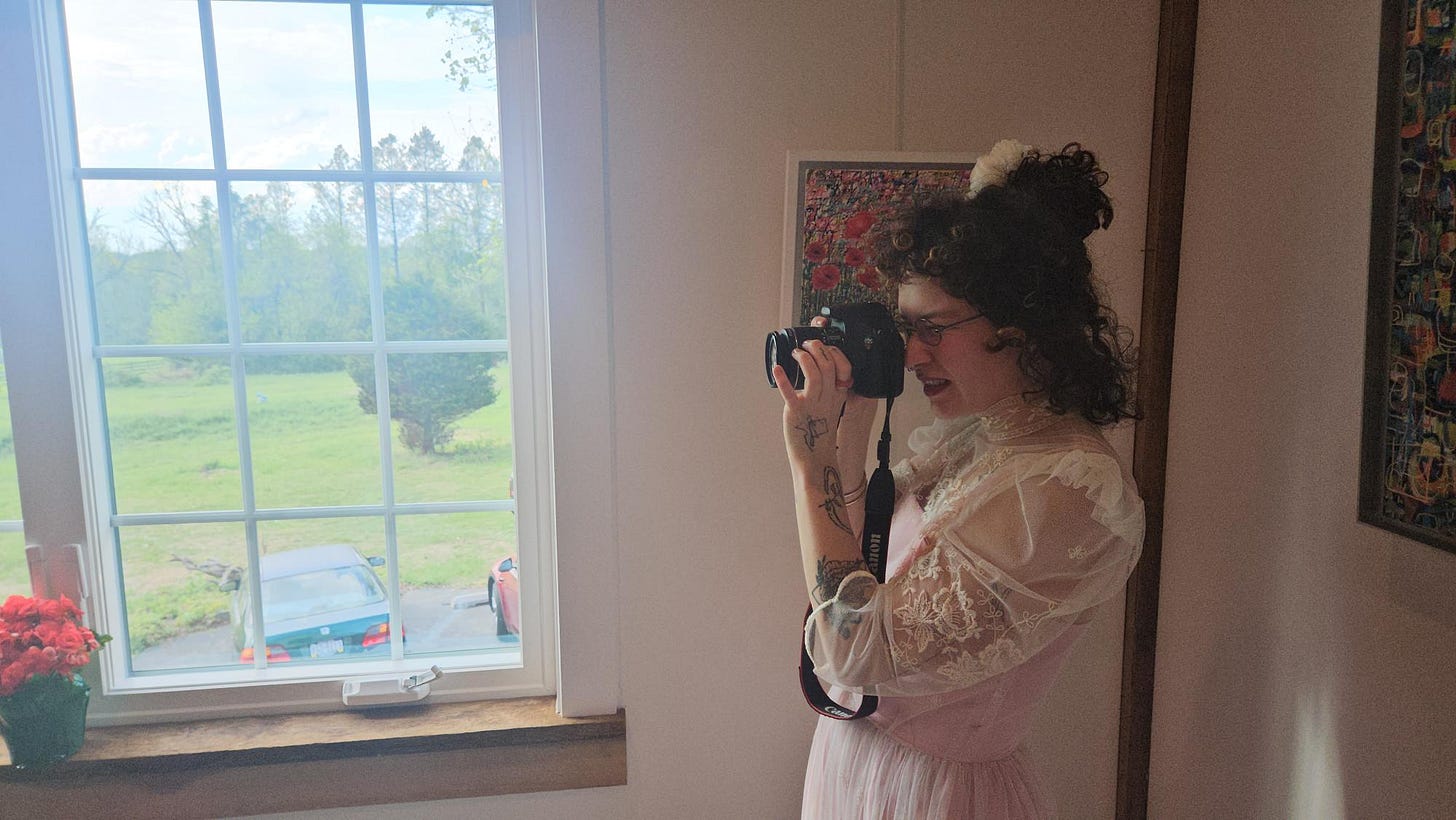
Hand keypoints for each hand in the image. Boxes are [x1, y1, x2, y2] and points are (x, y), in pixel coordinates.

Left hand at [773, 339, 851, 458]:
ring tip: (796, 353)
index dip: (833, 352)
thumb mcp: (831, 407)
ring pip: (814, 374)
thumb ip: (827, 389)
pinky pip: (790, 393)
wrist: (815, 456)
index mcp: (837, 394)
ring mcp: (812, 404)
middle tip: (807, 344)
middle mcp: (827, 397)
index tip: (824, 347)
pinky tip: (777, 369)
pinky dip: (782, 379)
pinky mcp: (796, 411)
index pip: (843, 366)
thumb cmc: (819, 431)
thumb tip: (817, 368)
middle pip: (828, 365)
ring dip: (804, 358)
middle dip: (817, 348)